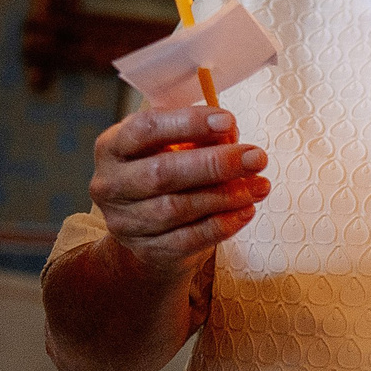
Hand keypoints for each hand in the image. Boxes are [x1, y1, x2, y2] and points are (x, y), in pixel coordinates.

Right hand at [90, 107, 267, 275]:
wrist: (150, 232)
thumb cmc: (168, 173)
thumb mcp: (174, 147)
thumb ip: (199, 136)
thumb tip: (229, 131)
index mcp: (112, 147)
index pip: (145, 129)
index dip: (188, 122)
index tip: (229, 121)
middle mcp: (110, 184)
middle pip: (162, 173)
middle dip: (215, 163)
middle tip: (257, 158)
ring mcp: (124, 221)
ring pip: (178, 208)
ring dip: (226, 196)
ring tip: (260, 185)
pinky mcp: (146, 249)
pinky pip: (189, 239)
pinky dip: (223, 224)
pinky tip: (246, 210)